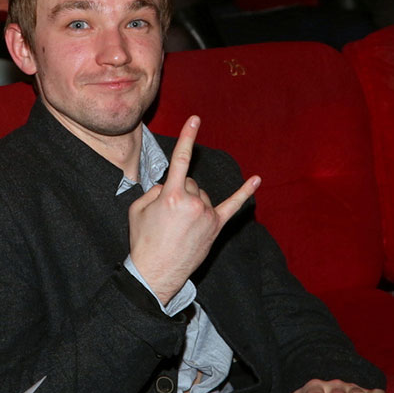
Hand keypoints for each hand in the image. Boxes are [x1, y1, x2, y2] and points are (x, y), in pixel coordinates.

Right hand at [129, 115, 260, 304]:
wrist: (155, 274)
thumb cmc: (143, 241)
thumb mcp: (137, 209)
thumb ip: (154, 190)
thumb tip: (168, 187)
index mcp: (171, 195)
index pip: (180, 159)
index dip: (187, 137)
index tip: (195, 119)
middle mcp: (192, 202)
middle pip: (189, 181)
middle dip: (178, 192)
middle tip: (166, 216)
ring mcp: (206, 215)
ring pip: (201, 194)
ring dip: (191, 202)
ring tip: (178, 226)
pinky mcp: (215, 227)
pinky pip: (232, 206)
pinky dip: (244, 193)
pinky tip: (256, 180)